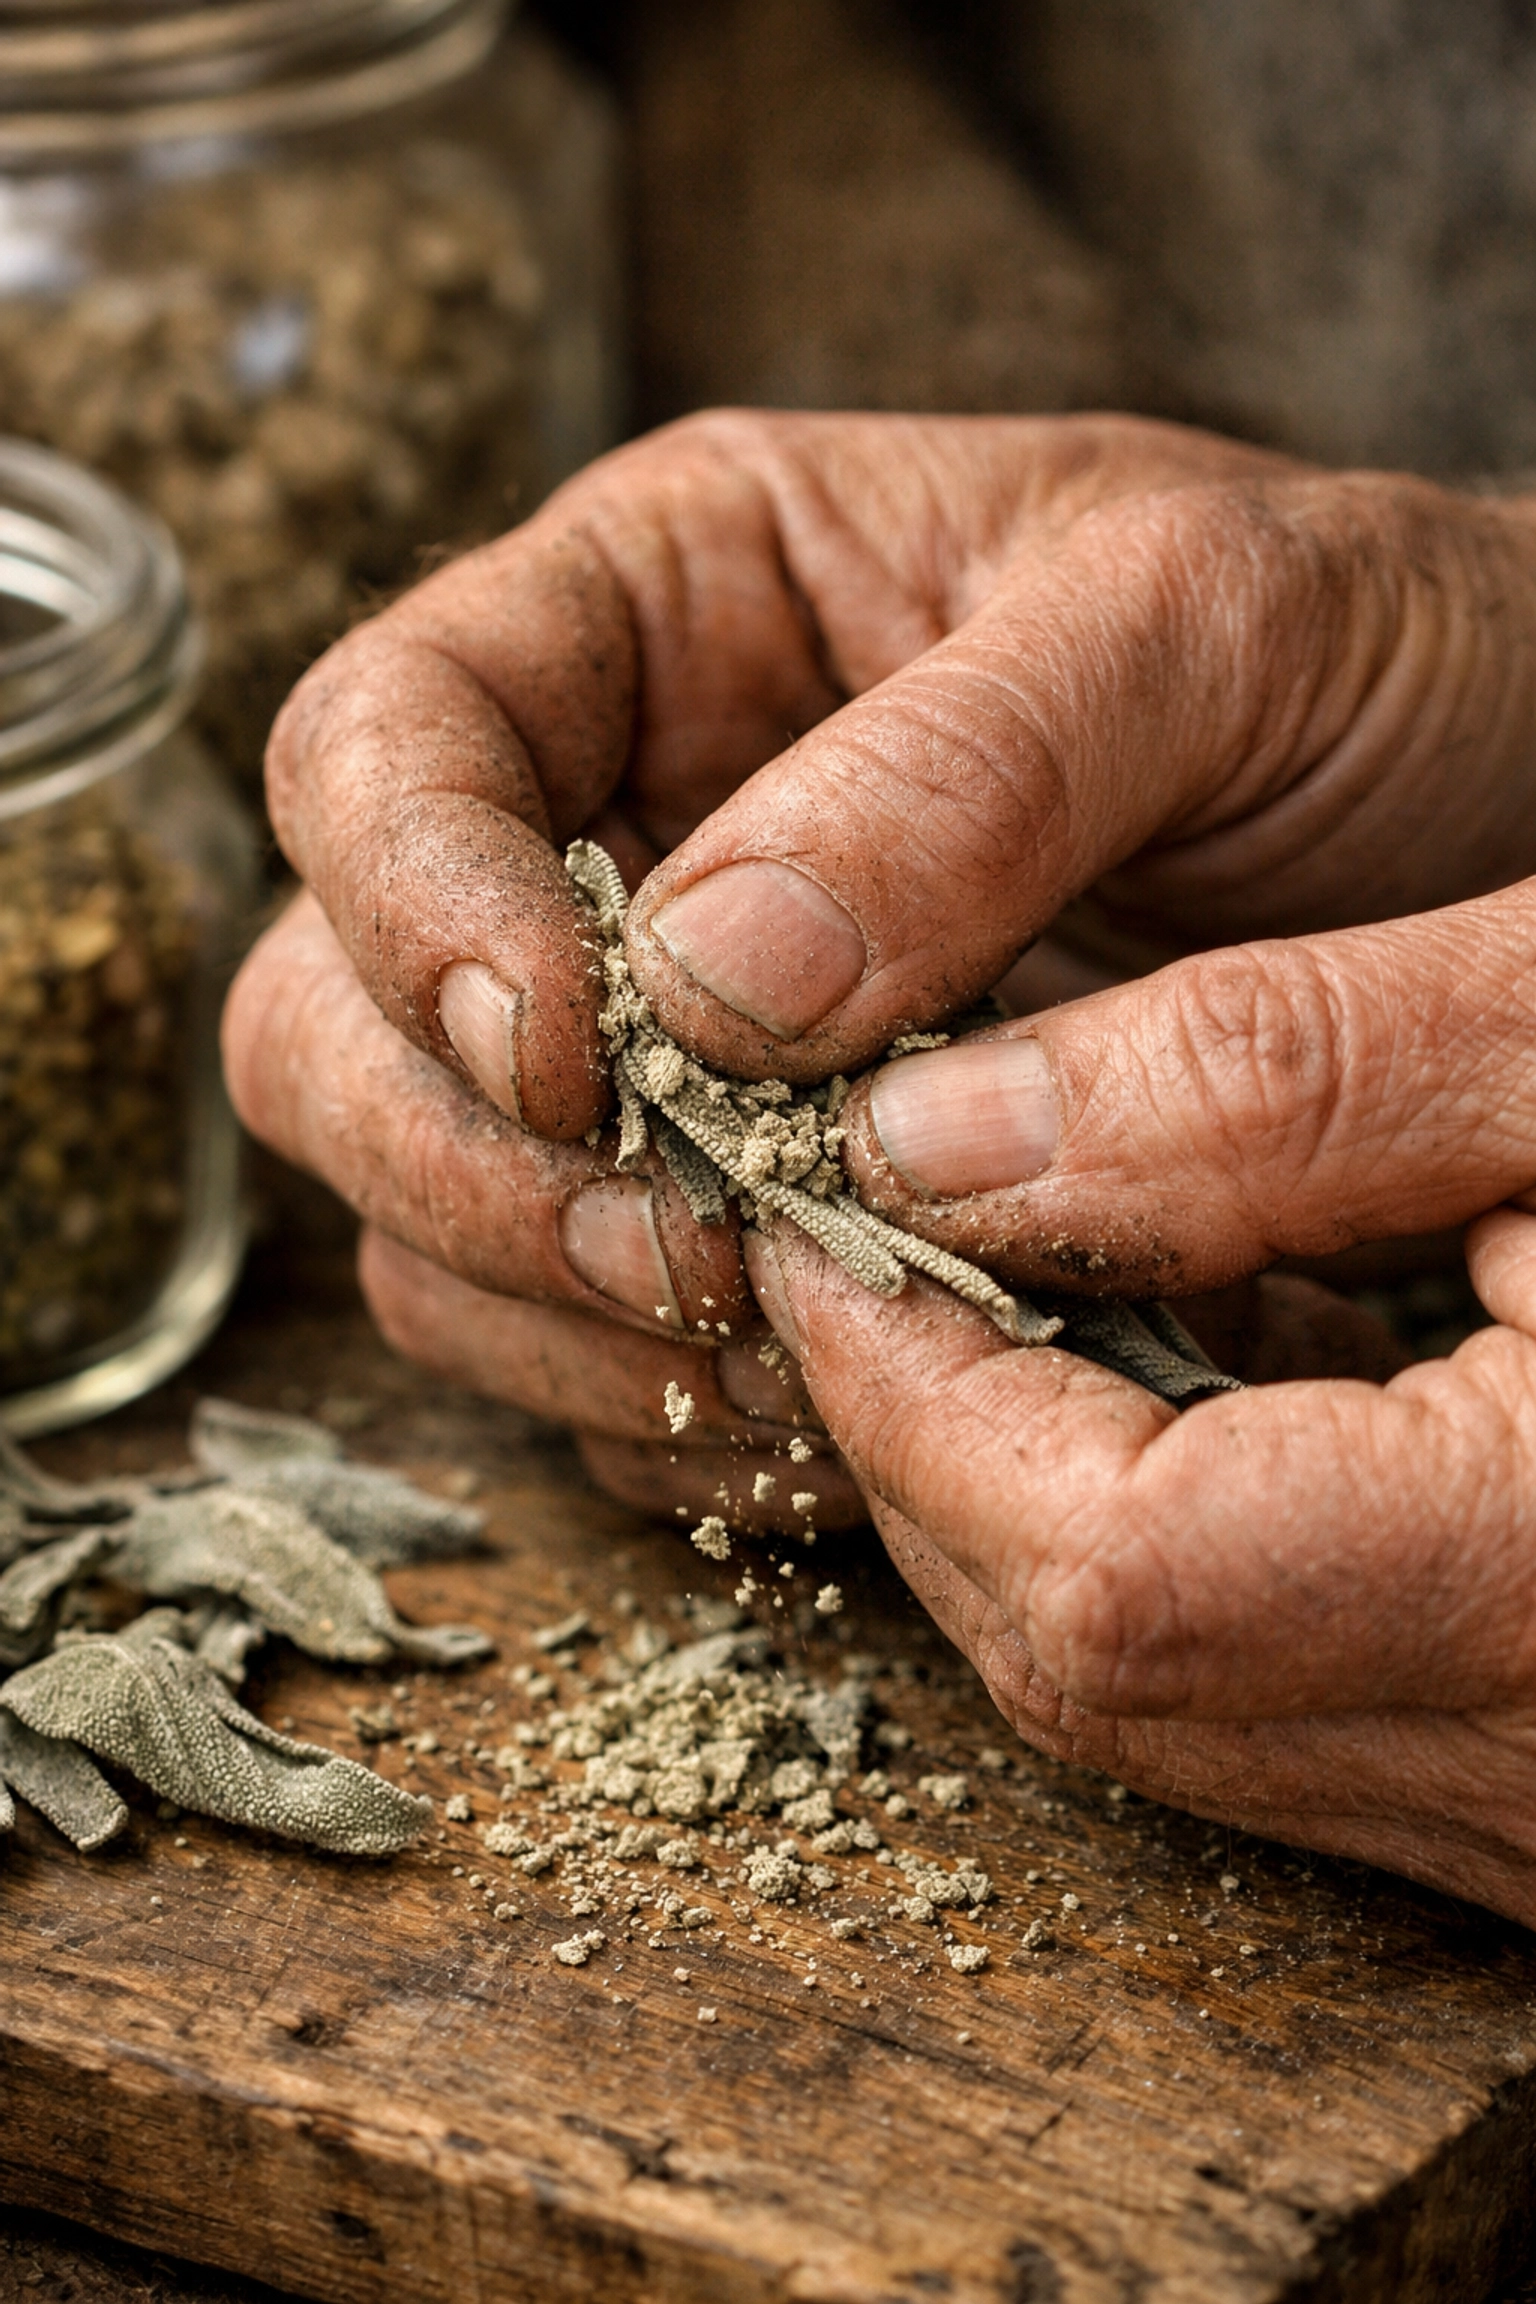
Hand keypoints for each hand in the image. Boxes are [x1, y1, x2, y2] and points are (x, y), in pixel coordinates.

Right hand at [225, 409, 1535, 1532]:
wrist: (1497, 838)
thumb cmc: (1372, 668)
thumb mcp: (1218, 632)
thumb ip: (961, 768)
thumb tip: (704, 984)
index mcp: (669, 611)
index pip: (380, 746)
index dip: (412, 912)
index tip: (565, 1053)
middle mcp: (619, 833)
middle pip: (332, 1016)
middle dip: (474, 1161)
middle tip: (696, 1251)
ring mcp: (659, 1048)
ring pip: (435, 1216)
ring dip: (575, 1316)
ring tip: (801, 1347)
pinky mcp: (737, 1211)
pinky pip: (589, 1354)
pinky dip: (681, 1417)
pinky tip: (846, 1414)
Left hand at [748, 1205, 1535, 1924]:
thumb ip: (1267, 1086)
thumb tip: (935, 1140)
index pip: (1111, 1576)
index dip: (910, 1403)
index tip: (817, 1242)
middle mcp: (1522, 1766)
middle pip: (1083, 1666)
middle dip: (926, 1442)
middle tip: (869, 1248)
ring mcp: (1514, 1795)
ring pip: (1152, 1695)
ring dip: (1033, 1483)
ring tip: (1023, 1270)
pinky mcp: (1511, 1765)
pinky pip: (1262, 1678)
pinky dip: (1172, 1515)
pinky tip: (1213, 1346)